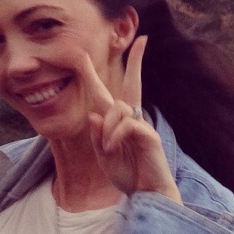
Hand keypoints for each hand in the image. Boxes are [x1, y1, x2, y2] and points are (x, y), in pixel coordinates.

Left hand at [80, 36, 181, 202]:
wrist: (147, 194)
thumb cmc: (128, 176)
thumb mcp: (105, 157)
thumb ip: (97, 137)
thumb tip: (94, 115)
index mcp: (117, 124)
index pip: (105, 95)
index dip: (93, 75)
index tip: (84, 55)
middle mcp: (131, 120)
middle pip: (128, 86)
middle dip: (133, 62)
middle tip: (141, 39)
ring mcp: (142, 125)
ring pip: (118, 108)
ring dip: (107, 128)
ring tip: (108, 148)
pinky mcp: (149, 135)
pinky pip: (127, 125)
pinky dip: (115, 136)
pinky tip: (114, 149)